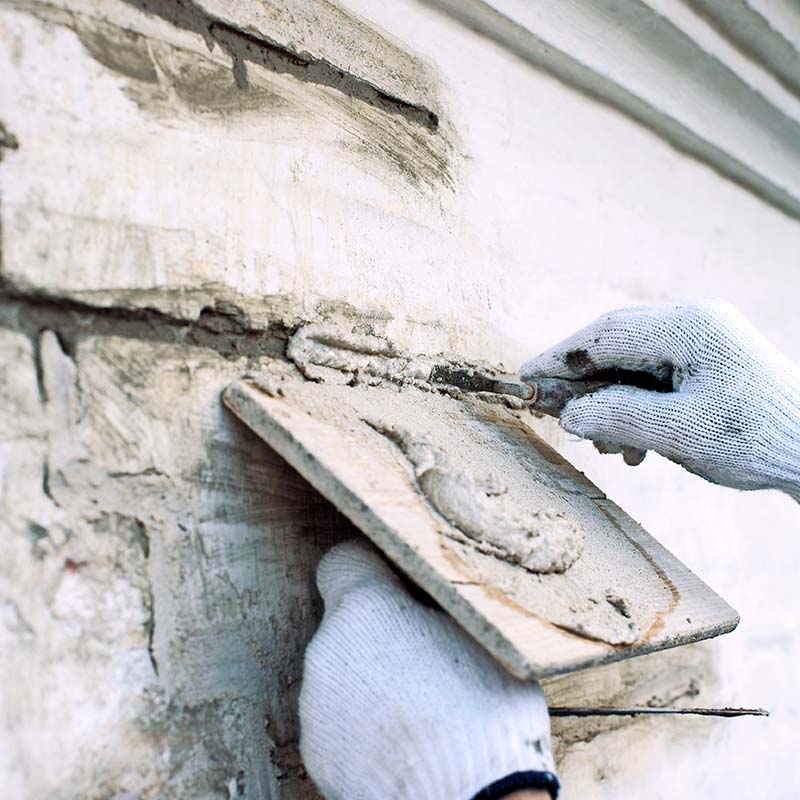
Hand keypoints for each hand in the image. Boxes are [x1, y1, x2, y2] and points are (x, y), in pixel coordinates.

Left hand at [299, 541, 558, 799]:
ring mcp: (317, 706)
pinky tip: (403, 740)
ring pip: (342, 672)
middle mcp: (327, 651)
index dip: (371, 572)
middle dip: (379, 632)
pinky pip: (339, 718)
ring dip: (370, 679)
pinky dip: (364, 723)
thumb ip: (434, 605)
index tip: (396, 587)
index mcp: (365, 608)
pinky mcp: (318, 753)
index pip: (343, 562)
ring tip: (420, 708)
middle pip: (347, 622)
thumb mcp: (476, 632)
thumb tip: (428, 596)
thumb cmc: (487, 712)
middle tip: (426, 658)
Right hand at [521, 299, 799, 500]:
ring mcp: (703, 338)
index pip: (605, 335)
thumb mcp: (679, 433)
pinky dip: (633, 405)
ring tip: (605, 444)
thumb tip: (567, 415)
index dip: (560, 358)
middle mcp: (695, 321)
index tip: (525, 376)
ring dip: (608, 400)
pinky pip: (653, 375)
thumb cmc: (756, 441)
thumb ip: (616, 417)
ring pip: (631, 362)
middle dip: (581, 382)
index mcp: (691, 327)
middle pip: (614, 343)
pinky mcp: (707, 359)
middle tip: (551, 412)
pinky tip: (632, 442)